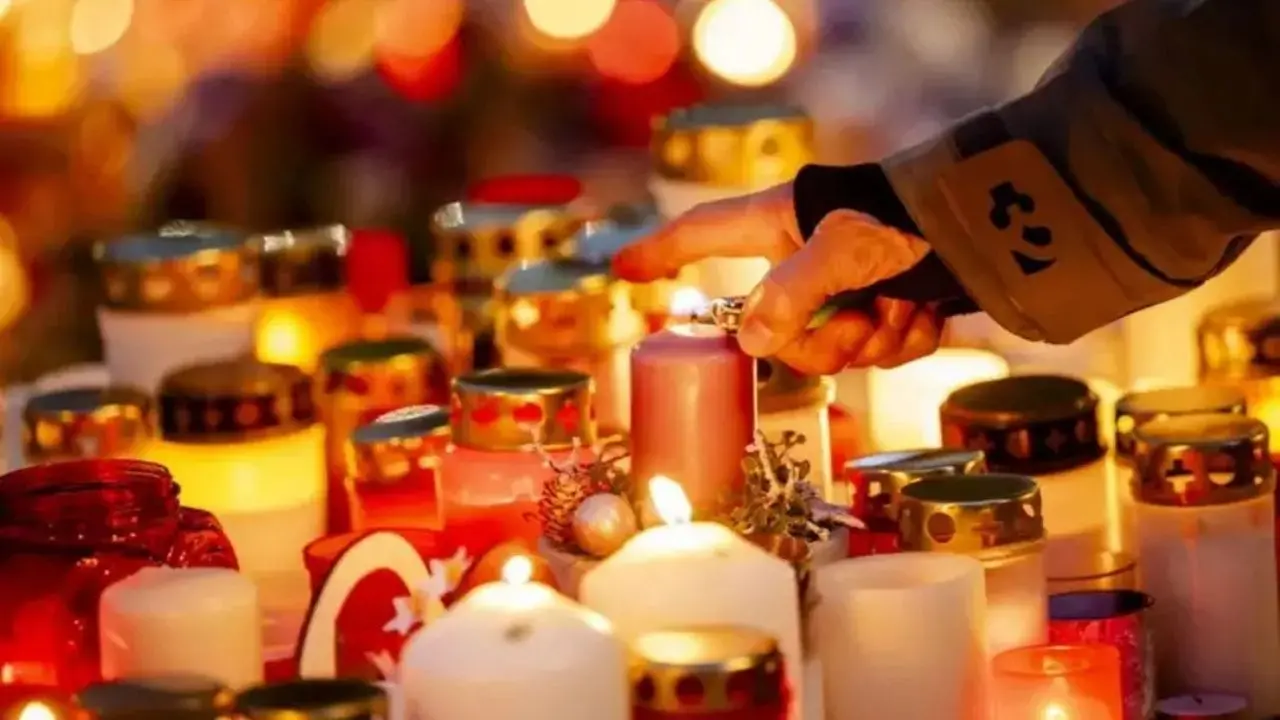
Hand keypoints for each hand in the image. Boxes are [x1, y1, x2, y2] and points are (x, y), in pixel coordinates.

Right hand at [612, 183, 943, 372]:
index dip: (661, 252)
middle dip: (824, 341)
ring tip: (905, 305)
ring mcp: (849, 285)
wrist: (1009, 224)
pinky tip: (928, 312)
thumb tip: (750, 344)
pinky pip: (878, 350)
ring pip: (833, 347)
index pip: (702, 234)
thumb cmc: (917, 219)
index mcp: (782, 222)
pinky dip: (906, 340)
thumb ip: (789, 297)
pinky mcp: (891, 305)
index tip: (623, 270)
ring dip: (874, 339)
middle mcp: (808, 256)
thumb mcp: (845, 251)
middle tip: (861, 321)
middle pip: (776, 327)